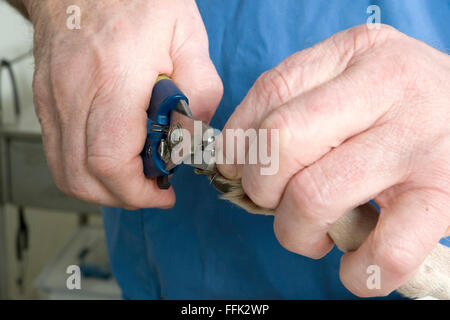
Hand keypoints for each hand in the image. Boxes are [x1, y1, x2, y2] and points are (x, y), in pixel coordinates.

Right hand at [24, 0, 222, 208]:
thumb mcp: (188, 37)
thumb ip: (200, 90)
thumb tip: (191, 135)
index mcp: (113, 78)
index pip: (109, 161)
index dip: (137, 192)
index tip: (162, 194)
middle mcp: (73, 94)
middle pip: (82, 178)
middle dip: (123, 197)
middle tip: (152, 188)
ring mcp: (52, 99)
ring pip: (66, 172)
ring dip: (104, 187)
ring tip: (136, 173)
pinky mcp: (46, 101)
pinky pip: (60, 151)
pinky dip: (88, 167)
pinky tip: (115, 153)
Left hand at [218, 25, 449, 296]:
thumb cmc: (400, 105)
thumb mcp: (350, 79)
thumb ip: (295, 104)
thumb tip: (235, 161)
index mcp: (354, 52)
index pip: (271, 91)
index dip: (239, 142)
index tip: (238, 170)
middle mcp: (388, 87)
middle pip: (281, 140)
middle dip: (260, 187)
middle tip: (275, 202)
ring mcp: (418, 142)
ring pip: (315, 196)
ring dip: (296, 232)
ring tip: (312, 234)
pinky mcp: (446, 195)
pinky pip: (387, 249)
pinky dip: (358, 273)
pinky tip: (355, 266)